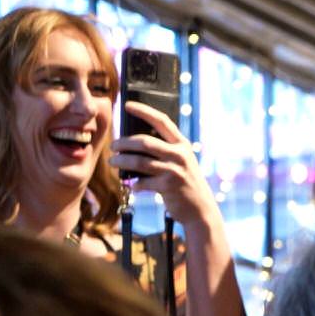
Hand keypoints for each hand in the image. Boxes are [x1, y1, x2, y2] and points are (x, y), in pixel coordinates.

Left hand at [110, 101, 220, 227]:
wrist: (201, 210)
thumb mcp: (182, 163)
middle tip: (113, 146)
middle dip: (124, 143)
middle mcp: (179, 155)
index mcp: (182, 145)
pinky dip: (133, 183)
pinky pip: (142, 181)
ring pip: (138, 161)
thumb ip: (165, 151)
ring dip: (121, 161)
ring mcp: (174, 170)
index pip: (162, 121)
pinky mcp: (168, 186)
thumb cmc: (186, 184)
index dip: (144, 111)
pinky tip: (131, 184)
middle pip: (144, 142)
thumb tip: (134, 143)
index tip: (127, 105)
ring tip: (113, 162)